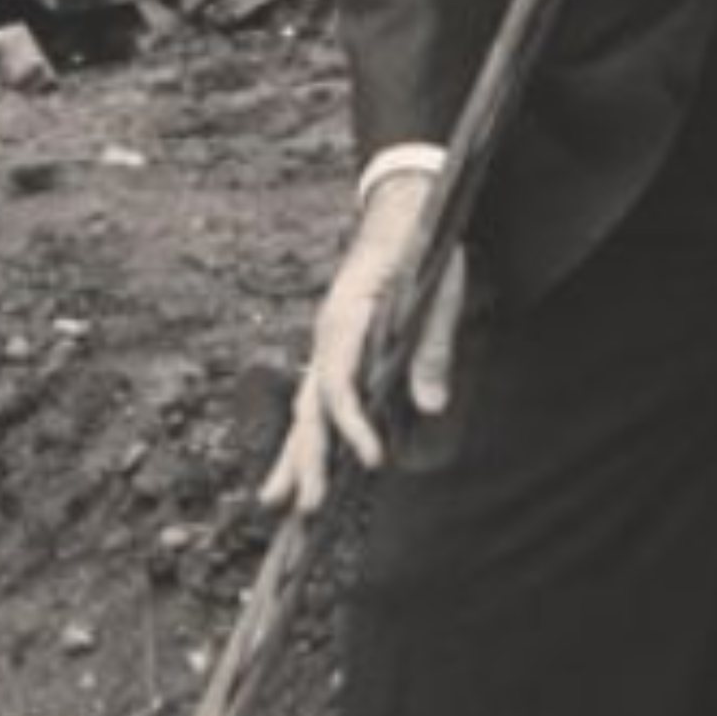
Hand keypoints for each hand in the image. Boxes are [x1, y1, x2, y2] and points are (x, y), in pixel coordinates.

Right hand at [258, 165, 465, 516]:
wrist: (405, 207)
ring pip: (303, 408)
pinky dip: (306, 436)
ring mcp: (327, 345)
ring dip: (291, 455)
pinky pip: (315, 401)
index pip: (340, 382)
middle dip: (305, 458)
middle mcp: (328, 335)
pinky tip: (299, 468)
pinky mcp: (337, 353)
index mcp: (348, 315)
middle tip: (306, 508)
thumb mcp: (441, 290)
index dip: (353, 424)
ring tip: (275, 503)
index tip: (374, 460)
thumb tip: (431, 407)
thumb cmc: (426, 245)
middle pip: (309, 405)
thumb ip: (433, 347)